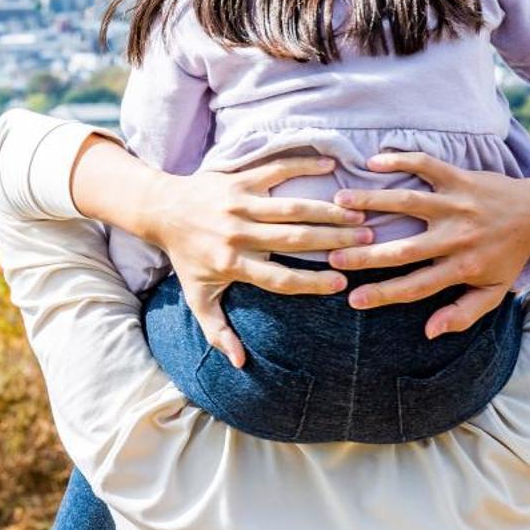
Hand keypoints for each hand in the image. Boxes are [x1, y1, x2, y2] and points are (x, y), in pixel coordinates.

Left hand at [133, 155, 371, 368]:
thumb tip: (240, 364)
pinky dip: (303, 165)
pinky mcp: (238, 178)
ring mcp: (239, 204)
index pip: (279, 279)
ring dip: (328, 211)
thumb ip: (218, 331)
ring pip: (291, 207)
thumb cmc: (186, 258)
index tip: (342, 283)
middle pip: (294, 239)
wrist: (161, 210)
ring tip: (359, 215)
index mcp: (232, 264)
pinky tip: (331, 166)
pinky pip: (275, 170)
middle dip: (334, 240)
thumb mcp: (197, 297)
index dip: (311, 283)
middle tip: (368, 241)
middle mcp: (238, 234)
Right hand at [324, 149, 529, 339]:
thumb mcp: (494, 292)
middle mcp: (457, 237)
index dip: (383, 295)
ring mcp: (457, 204)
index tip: (352, 300)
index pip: (416, 286)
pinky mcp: (460, 178)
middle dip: (366, 253)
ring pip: (408, 203)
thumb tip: (429, 332)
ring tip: (339, 202)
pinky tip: (373, 162)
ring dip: (372, 201)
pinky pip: (426, 166)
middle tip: (331, 255)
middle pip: (404, 249)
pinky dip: (400, 161)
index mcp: (463, 267)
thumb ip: (463, 314)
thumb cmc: (510, 256)